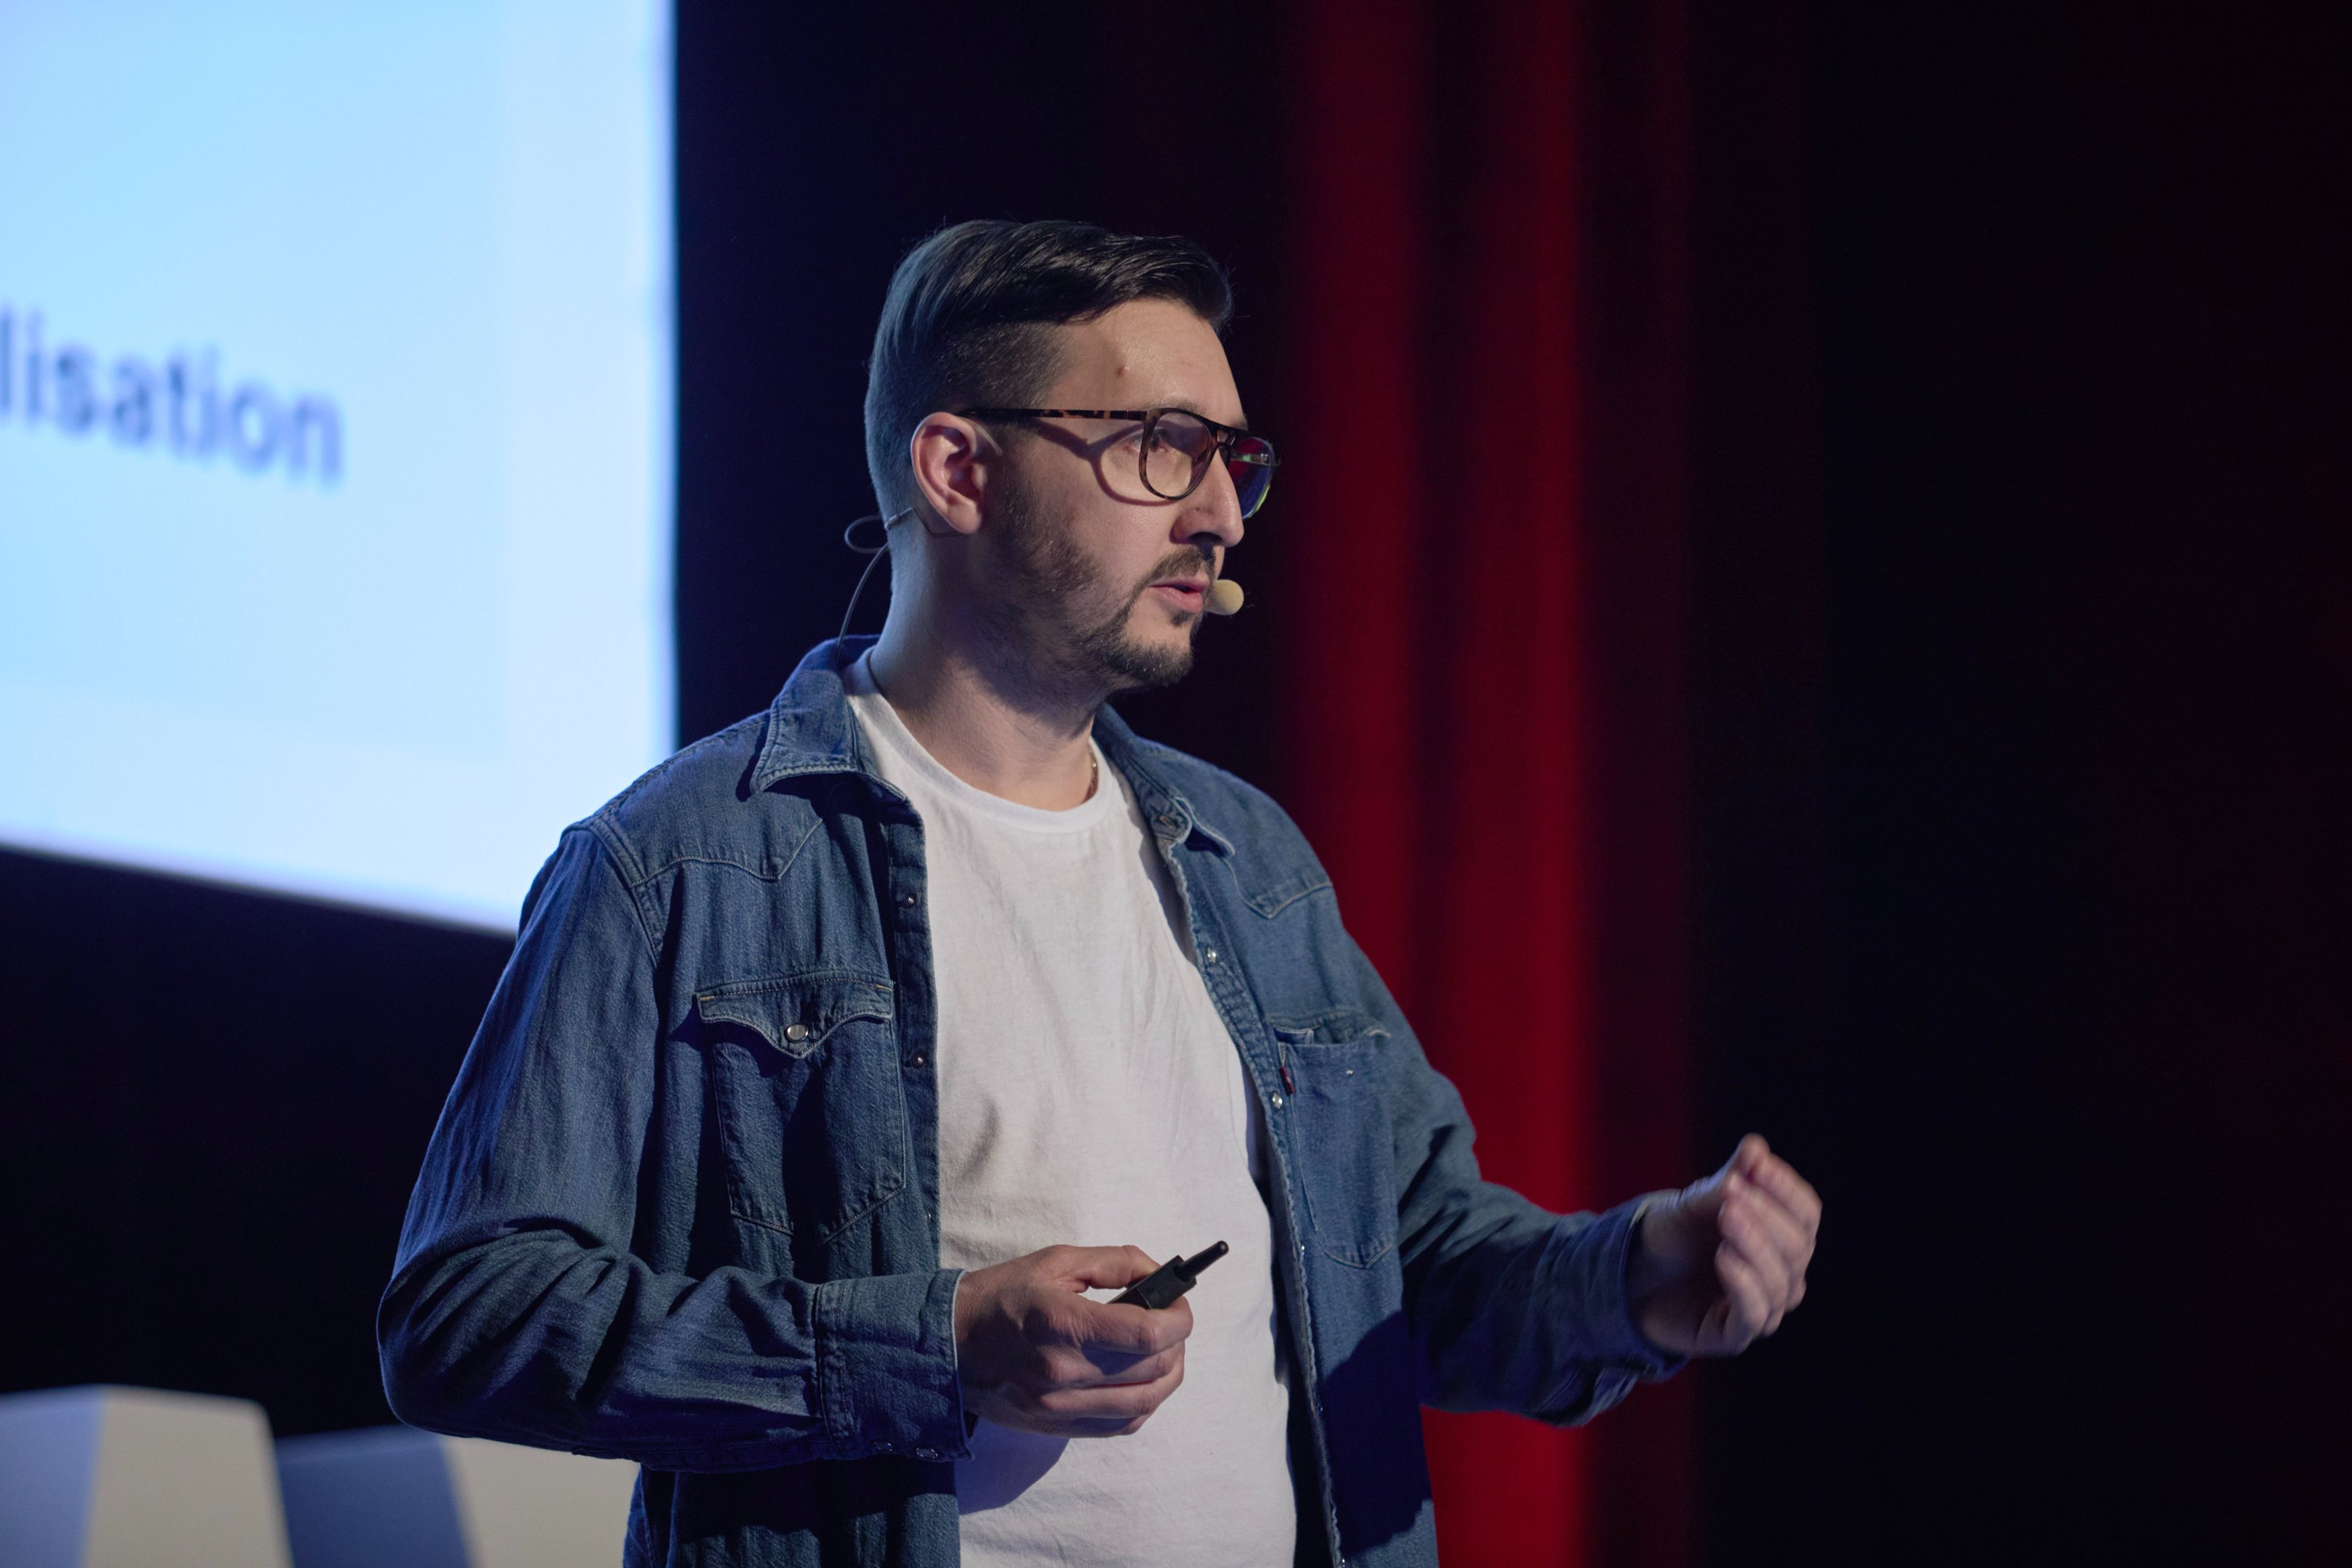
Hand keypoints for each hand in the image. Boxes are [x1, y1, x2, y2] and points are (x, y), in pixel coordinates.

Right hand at [952, 1245, 1191, 1437]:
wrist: (948, 1345)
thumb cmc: (1000, 1297)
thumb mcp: (1055, 1262)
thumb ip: (1114, 1262)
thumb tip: (1160, 1272)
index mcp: (1063, 1324)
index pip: (1147, 1334)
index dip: (1179, 1319)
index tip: (1180, 1304)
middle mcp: (1064, 1373)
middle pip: (1154, 1369)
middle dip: (1177, 1342)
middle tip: (1171, 1321)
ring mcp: (1061, 1407)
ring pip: (1145, 1403)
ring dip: (1168, 1375)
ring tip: (1163, 1350)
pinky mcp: (1059, 1427)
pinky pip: (1122, 1424)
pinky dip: (1145, 1402)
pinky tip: (1140, 1379)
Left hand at [1627, 1135, 1820, 1356]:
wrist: (1630, 1276)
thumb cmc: (1672, 1235)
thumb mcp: (1693, 1203)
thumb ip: (1727, 1181)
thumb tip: (1755, 1148)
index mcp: (1781, 1235)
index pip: (1806, 1213)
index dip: (1786, 1188)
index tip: (1757, 1165)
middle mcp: (1782, 1273)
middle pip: (1797, 1245)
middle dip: (1766, 1216)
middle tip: (1731, 1195)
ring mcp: (1763, 1307)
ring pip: (1781, 1281)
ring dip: (1754, 1245)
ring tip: (1724, 1218)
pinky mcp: (1736, 1335)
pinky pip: (1755, 1314)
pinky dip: (1743, 1283)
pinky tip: (1724, 1257)